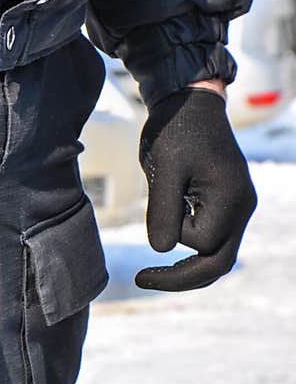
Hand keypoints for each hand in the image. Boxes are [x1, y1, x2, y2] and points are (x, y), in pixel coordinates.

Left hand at [135, 87, 256, 290]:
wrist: (188, 102)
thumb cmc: (176, 131)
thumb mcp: (164, 170)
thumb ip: (163, 211)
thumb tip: (161, 251)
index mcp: (232, 200)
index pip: (202, 243)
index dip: (172, 234)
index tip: (156, 206)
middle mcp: (241, 208)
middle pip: (219, 263)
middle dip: (181, 278)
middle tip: (141, 281)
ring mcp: (236, 207)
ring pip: (216, 254)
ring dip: (185, 265)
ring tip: (151, 274)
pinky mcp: (224, 203)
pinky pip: (211, 238)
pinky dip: (188, 246)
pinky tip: (166, 240)